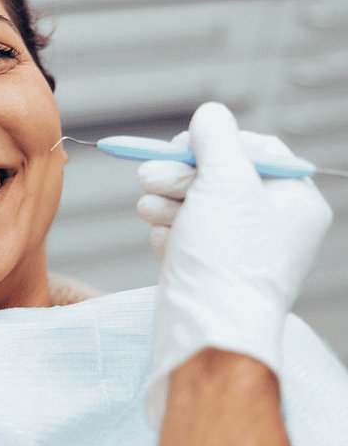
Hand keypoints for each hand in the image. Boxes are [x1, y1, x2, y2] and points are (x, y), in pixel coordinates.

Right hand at [137, 103, 331, 424]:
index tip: (182, 147)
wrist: (206, 331)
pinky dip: (168, 234)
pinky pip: (183, 234)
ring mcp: (237, 250)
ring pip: (194, 204)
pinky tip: (166, 245)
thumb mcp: (226, 181)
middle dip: (180, 175)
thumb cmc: (227, 260)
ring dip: (166, 201)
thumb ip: (217, 138)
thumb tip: (209, 114)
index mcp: (295, 202)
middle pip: (218, 176)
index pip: (256, 149)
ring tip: (152, 212)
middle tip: (151, 178)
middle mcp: (271, 226)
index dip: (214, 142)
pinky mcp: (207, 269)